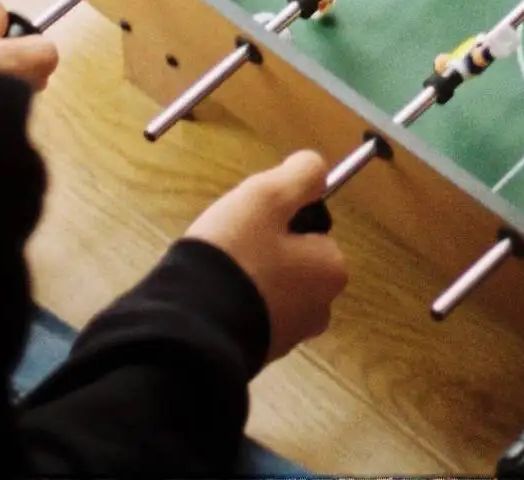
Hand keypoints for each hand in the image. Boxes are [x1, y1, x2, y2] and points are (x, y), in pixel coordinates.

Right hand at [187, 151, 347, 361]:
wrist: (191, 331)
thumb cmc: (236, 256)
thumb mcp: (269, 196)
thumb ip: (301, 174)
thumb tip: (317, 168)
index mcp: (332, 270)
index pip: (311, 227)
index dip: (279, 218)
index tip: (252, 222)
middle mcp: (320, 308)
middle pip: (293, 258)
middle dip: (265, 248)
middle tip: (232, 244)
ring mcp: (289, 337)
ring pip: (271, 285)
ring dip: (249, 275)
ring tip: (217, 271)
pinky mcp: (258, 354)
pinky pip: (251, 312)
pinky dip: (236, 302)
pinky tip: (212, 297)